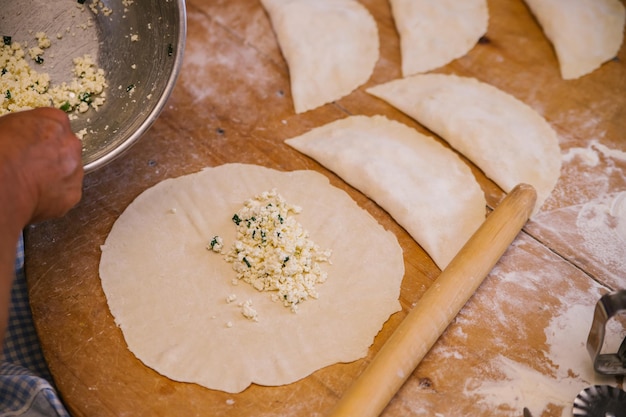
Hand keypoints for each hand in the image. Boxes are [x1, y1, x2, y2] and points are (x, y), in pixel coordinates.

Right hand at [0, 107, 83, 226]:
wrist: (3, 182)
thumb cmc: (0, 151)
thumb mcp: (8, 125)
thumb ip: (27, 129)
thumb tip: (23, 137)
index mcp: (56, 121)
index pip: (56, 126)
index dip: (43, 137)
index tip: (33, 144)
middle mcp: (72, 143)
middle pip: (66, 149)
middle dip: (53, 156)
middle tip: (32, 164)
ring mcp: (76, 169)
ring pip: (69, 172)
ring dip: (56, 175)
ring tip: (33, 181)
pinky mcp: (74, 193)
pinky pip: (66, 194)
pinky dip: (55, 196)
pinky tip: (37, 196)